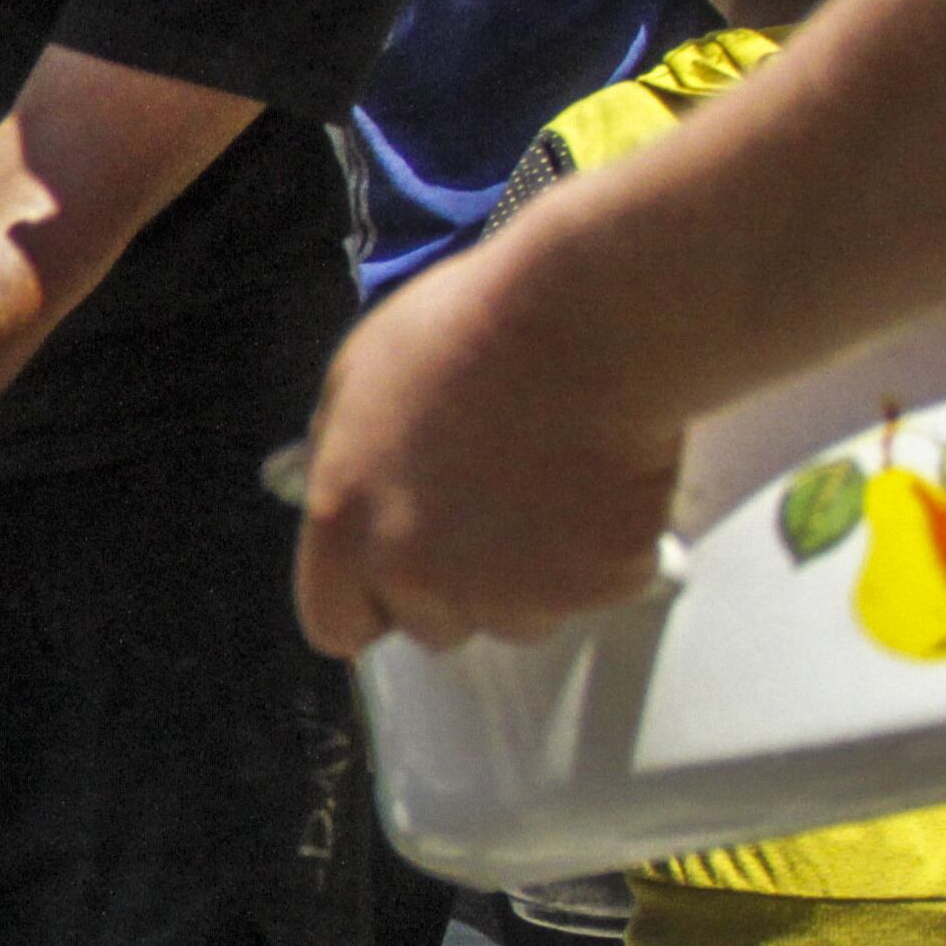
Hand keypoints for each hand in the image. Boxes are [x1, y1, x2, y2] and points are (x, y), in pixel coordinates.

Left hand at [289, 255, 691, 653]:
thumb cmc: (471, 326)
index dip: (373, 602)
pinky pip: (600, 587)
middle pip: (433, 626)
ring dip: (537, 575)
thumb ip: (342, 457)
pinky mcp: (591, 583)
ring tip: (554, 486)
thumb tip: (342, 491)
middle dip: (461, 586)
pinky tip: (604, 483)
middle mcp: (417, 572)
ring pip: (519, 618)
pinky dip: (609, 551)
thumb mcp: (357, 377)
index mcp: (346, 523)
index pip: (336, 621)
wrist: (582, 318)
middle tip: (496, 510)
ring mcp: (508, 588)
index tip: (401, 583)